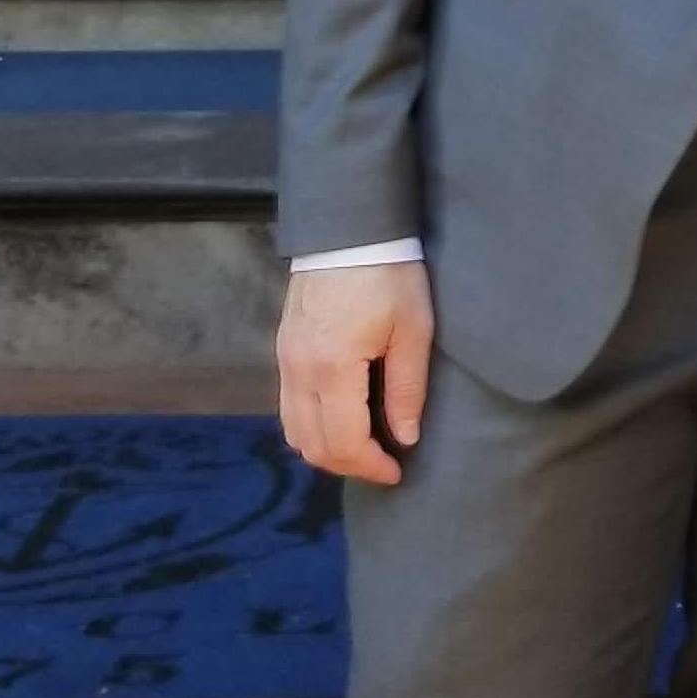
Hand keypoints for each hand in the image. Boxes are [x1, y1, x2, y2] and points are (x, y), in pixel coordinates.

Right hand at [277, 260, 431, 485]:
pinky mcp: (283, 347)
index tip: (397, 471)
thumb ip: (406, 388)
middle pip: (312, 444)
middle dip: (347, 464)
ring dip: (325, 448)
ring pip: (293, 429)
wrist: (349, 226)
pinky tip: (340, 417)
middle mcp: (298, 370)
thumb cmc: (389, 274)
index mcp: (332, 369)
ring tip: (362, 446)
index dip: (371, 466)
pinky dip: (310, 425)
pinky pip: (288, 405)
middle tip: (382, 463)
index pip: (344, 443)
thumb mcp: (413, 329)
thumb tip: (405, 438)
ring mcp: (285, 359)